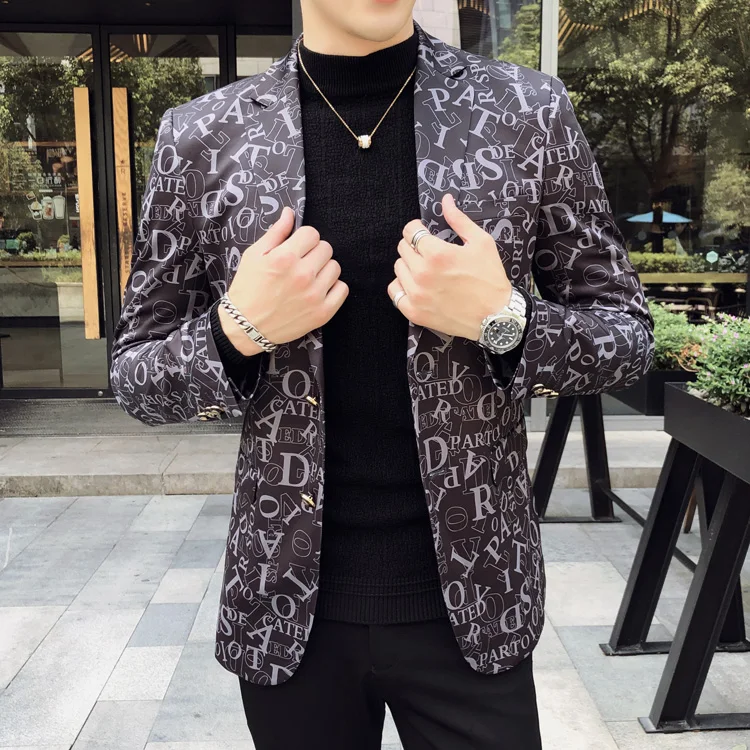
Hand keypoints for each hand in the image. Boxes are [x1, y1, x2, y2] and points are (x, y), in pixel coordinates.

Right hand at [219, 206, 348, 354]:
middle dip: (314, 253)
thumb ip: (276, 232)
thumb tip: (290, 212)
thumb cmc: (248, 288)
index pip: (312, 233)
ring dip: (324, 269)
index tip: (297, 248)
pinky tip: (319, 290)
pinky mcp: (323, 312)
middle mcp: (303, 275)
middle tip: (301, 264)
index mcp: (285, 257)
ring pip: (335, 267)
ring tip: (309, 278)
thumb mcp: (254, 255)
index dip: (304, 239)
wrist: (246, 326)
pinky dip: (333, 288)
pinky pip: (342, 289)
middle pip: (326, 249)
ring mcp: (314, 295)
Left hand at [387, 193, 511, 339]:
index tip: (423, 233)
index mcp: (437, 254)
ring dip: (409, 266)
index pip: (410, 231)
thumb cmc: (490, 279)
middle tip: (429, 253)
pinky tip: (415, 285)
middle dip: (414, 246)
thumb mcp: (481, 243)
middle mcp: (422, 273)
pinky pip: (395, 293)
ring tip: (425, 270)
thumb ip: (459, 220)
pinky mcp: (415, 312)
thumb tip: (446, 201)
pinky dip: (402, 287)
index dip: (417, 229)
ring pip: (398, 269)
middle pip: (402, 249)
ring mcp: (417, 294)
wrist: (496, 316)